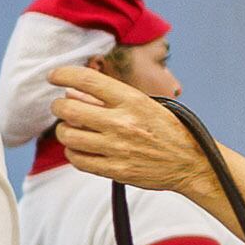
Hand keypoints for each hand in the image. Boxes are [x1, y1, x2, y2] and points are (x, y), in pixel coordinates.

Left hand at [48, 62, 223, 205]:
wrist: (190, 162)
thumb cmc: (166, 129)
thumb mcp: (143, 104)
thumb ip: (106, 99)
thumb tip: (70, 92)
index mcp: (132, 100)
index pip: (88, 80)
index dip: (63, 74)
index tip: (53, 76)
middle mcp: (122, 123)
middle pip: (69, 110)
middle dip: (58, 107)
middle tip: (62, 107)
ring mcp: (118, 148)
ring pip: (68, 136)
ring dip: (63, 131)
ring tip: (71, 129)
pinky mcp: (115, 171)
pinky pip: (78, 160)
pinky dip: (72, 153)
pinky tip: (79, 148)